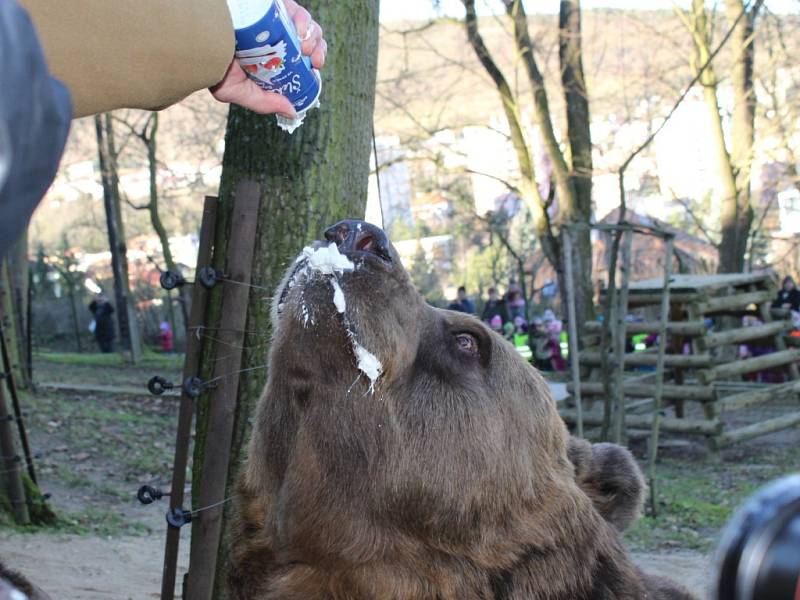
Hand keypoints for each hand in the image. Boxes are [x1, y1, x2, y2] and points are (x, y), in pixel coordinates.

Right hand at [210, 0, 326, 116]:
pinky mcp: (269, 5)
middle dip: (317, 47)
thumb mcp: (238, 91)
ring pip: (303, 22)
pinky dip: (300, 18)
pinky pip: (291, 8)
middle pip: (308, 38)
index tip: (315, 67)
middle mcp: (273, 35)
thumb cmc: (213, 65)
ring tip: (304, 45)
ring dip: (311, 34)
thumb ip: (264, 102)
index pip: (302, 55)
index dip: (314, 59)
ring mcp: (271, 17)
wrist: (198, 39)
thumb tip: (292, 112)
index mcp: (271, 55)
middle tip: (313, 59)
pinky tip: (298, 29)